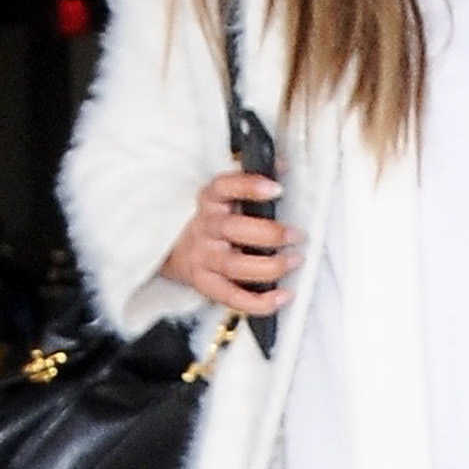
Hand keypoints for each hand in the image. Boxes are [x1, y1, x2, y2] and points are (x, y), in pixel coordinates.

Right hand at [159, 168, 302, 313]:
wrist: (171, 249)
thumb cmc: (211, 220)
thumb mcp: (224, 197)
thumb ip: (251, 183)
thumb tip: (284, 166)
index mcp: (209, 201)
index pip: (224, 187)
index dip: (249, 186)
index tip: (277, 188)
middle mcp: (204, 229)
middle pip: (233, 230)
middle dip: (269, 233)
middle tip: (297, 235)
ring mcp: (203, 258)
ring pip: (234, 266)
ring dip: (270, 267)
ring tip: (295, 261)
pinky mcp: (205, 284)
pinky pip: (232, 297)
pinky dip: (259, 302)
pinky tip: (283, 296)